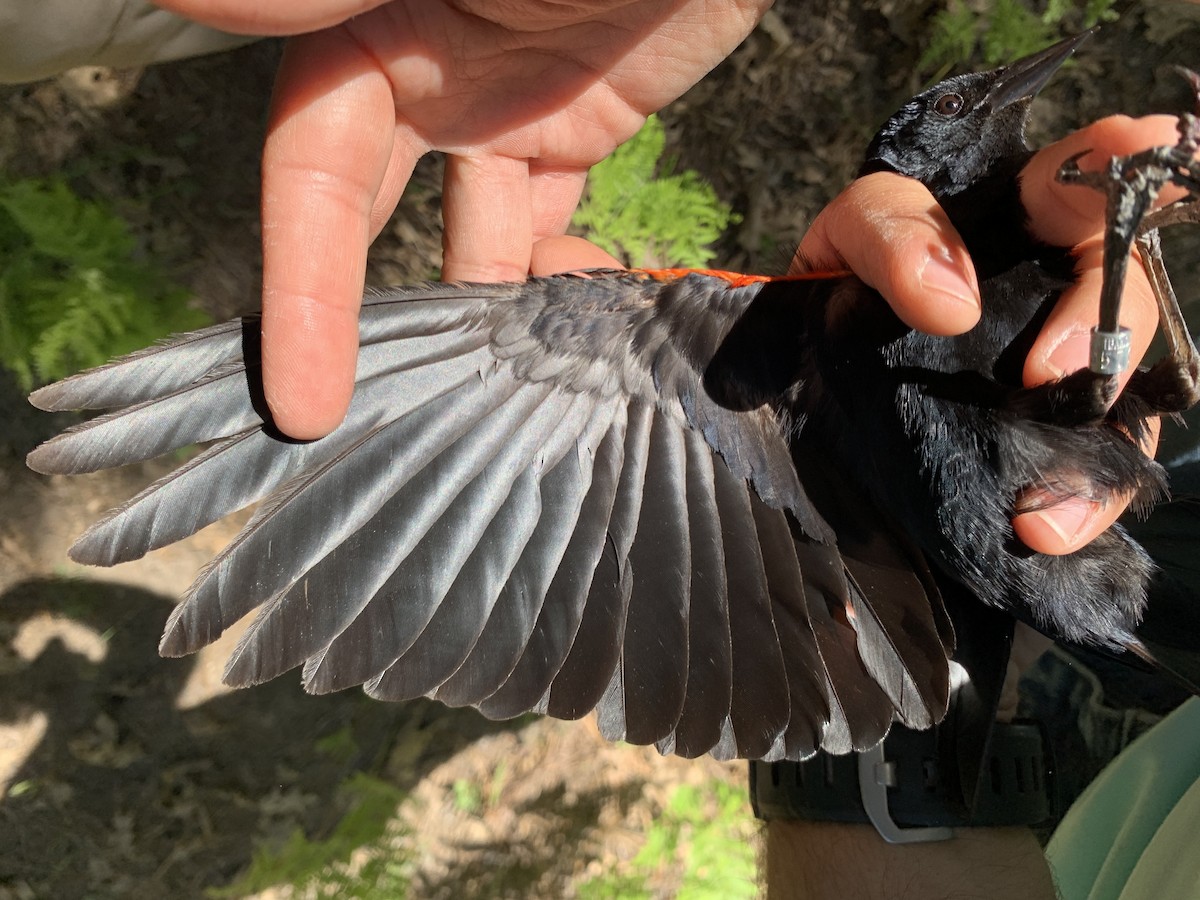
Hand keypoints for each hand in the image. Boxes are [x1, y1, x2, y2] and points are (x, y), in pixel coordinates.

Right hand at [155, 0, 768, 438]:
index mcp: (369, 26)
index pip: (311, 171)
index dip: (298, 285)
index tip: (294, 397)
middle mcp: (421, 73)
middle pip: (368, 216)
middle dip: (362, 321)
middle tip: (357, 429)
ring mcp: (502, 104)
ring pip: (469, 236)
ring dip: (476, 313)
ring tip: (488, 394)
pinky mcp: (579, 122)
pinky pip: (550, 222)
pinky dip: (553, 277)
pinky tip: (570, 325)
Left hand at [797, 114, 1183, 556]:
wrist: (805, 379)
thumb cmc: (838, 284)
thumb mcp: (846, 237)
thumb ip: (891, 236)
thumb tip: (954, 300)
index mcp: (1017, 216)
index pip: (1081, 177)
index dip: (1124, 157)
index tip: (1152, 140)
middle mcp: (1057, 288)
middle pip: (1125, 292)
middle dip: (1105, 326)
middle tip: (1049, 374)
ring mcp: (1059, 366)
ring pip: (1126, 394)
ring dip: (1096, 449)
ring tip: (1041, 505)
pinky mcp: (1046, 434)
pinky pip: (1094, 467)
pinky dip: (1079, 502)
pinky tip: (1042, 529)